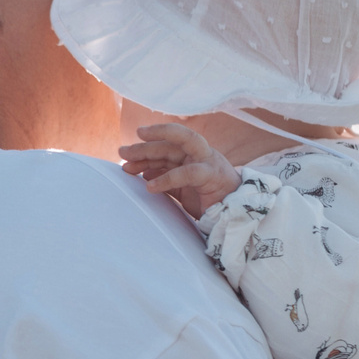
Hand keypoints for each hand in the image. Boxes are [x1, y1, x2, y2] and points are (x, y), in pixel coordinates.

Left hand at [120, 123, 242, 218]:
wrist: (236, 214)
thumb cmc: (209, 200)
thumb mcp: (182, 188)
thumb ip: (166, 178)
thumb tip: (143, 172)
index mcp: (193, 155)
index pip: (167, 144)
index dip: (147, 144)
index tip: (126, 149)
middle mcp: (199, 153)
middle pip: (168, 144)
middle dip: (143, 148)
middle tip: (122, 153)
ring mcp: (207, 161)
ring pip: (177, 148)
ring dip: (149, 156)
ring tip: (129, 167)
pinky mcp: (212, 174)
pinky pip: (187, 172)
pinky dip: (166, 178)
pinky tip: (149, 187)